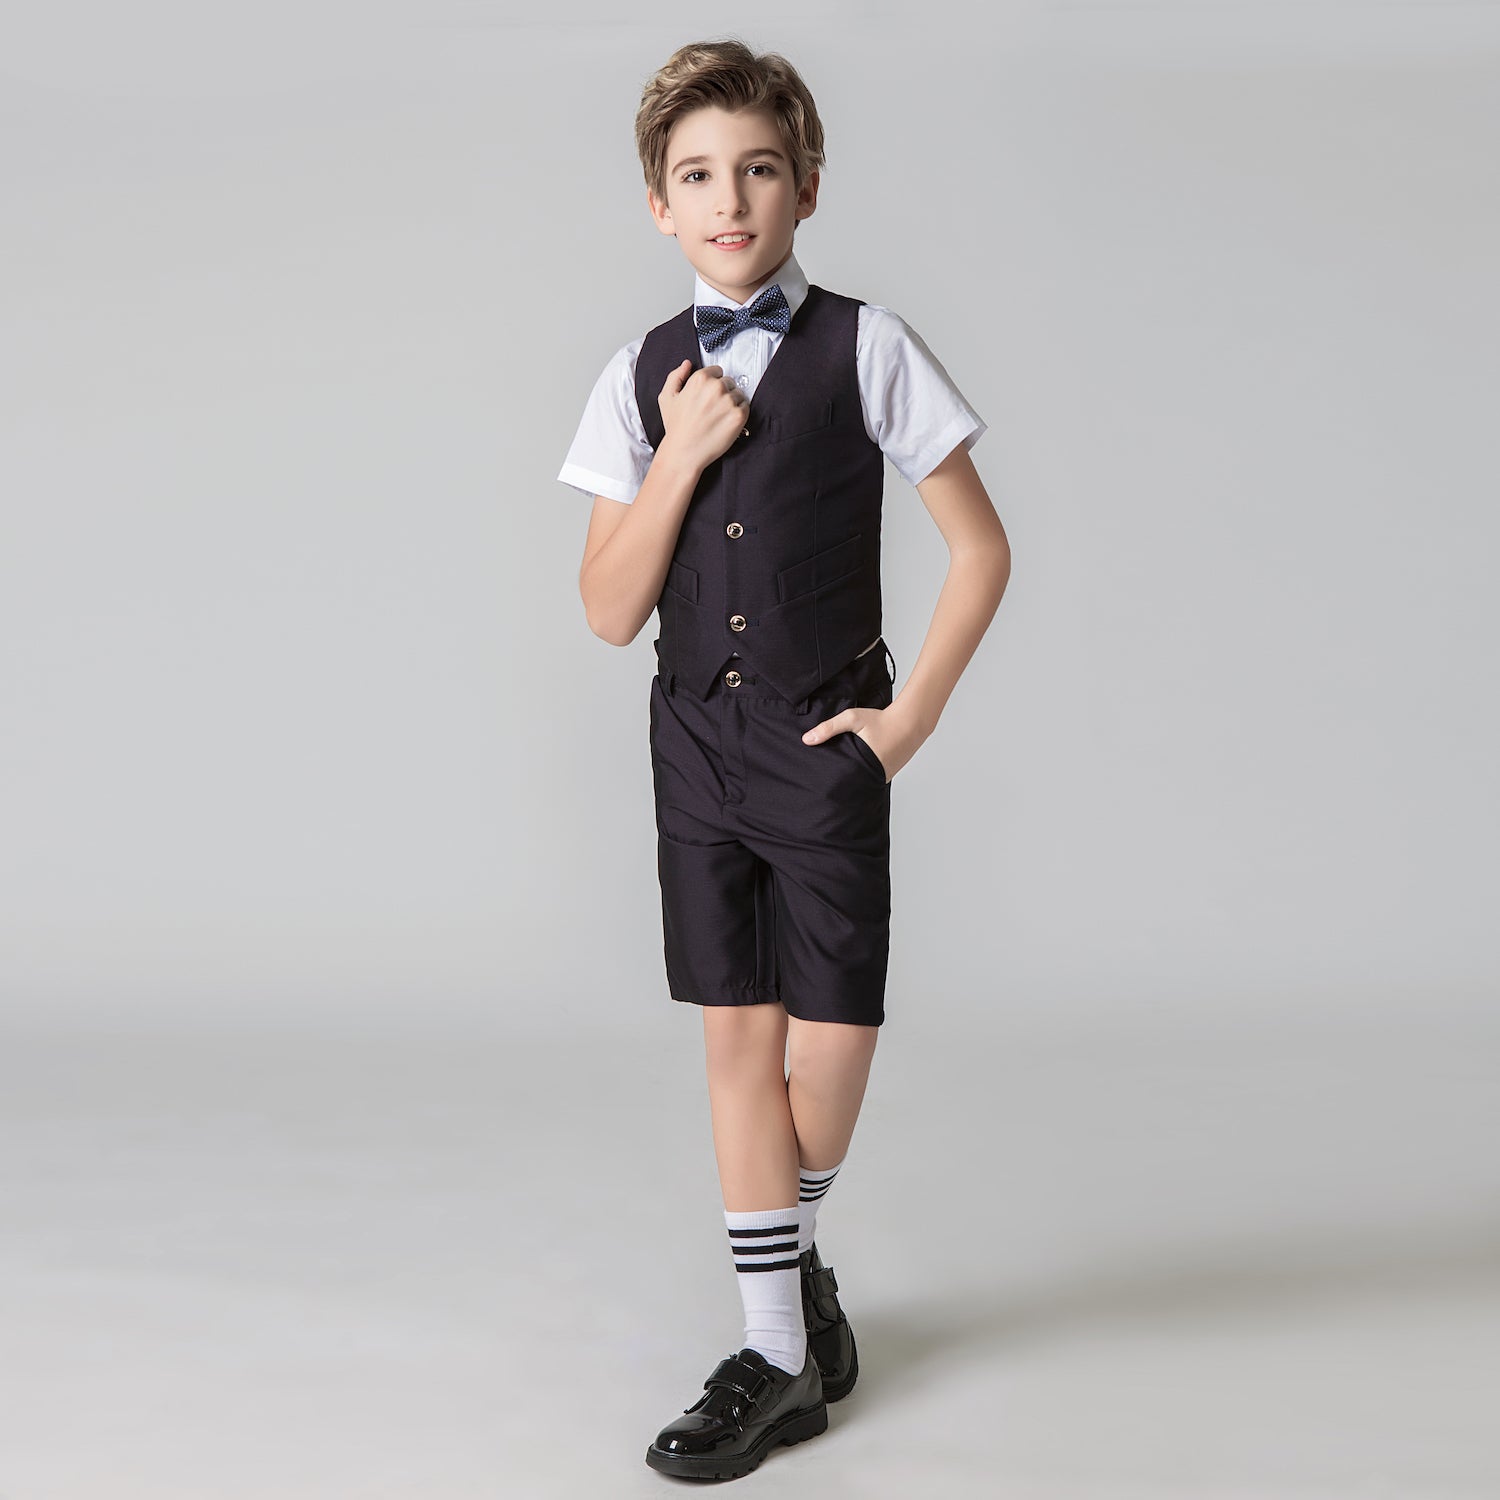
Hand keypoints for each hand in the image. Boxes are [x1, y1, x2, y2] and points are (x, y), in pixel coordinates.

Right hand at [657, 359, 748, 470]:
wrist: (684, 453)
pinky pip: (746, 407)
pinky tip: (726, 423)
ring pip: (739, 394)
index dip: (713, 384)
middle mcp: (716, 387)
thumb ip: (675, 376)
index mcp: (700, 379)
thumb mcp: (666, 398)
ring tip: (719, 417)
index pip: (717, 371)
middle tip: (713, 409)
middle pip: (729, 382)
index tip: (709, 396)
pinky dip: (739, 414)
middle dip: (723, 393)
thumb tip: (687, 364)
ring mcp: (729, 401)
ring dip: (732, 403)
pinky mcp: (738, 416)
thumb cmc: (676, 427)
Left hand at [800, 700, 920, 783]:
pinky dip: (862, 776)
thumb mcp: (852, 719)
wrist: (909, 722)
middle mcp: (874, 776)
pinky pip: (871, 780)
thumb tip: (806, 739)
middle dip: (838, 784)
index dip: (829, 783)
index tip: (817, 783)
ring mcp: (883, 778)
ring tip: (836, 779)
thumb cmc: (881, 720)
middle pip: (850, 785)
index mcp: (863, 765)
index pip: (841, 782)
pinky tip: (854, 772)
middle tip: (823, 784)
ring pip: (861, 784)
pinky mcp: (887, 776)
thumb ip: (829, 728)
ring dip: (851, 780)